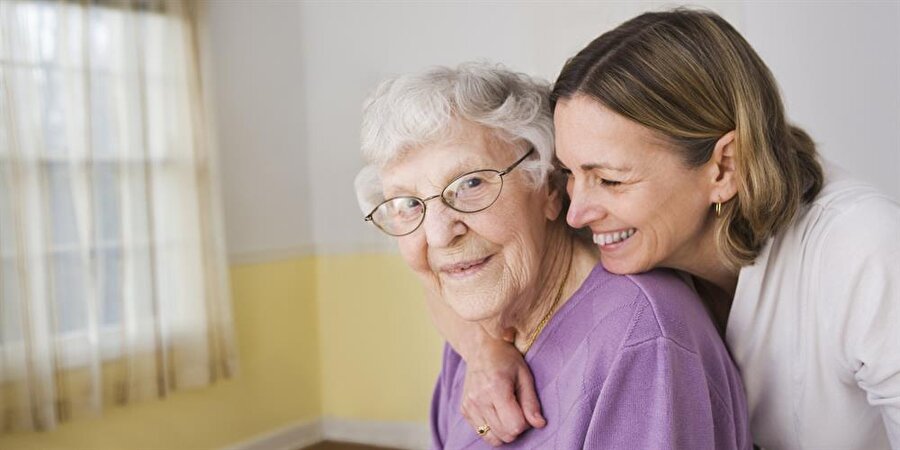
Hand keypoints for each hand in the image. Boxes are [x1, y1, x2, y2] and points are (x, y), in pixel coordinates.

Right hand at [461, 329, 544, 445]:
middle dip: (516, 427)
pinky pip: (481, 432)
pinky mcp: (464, 409)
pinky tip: (495, 411)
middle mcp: (479, 399)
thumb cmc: (506, 359)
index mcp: (496, 388)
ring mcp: (469, 405)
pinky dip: (492, 428)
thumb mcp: (524, 375)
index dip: (526, 423)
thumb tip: (540, 424)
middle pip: (504, 435)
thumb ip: (531, 402)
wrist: (481, 347)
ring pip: (492, 438)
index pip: (514, 426)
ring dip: (504, 431)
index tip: (525, 408)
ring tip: (507, 413)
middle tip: (517, 409)